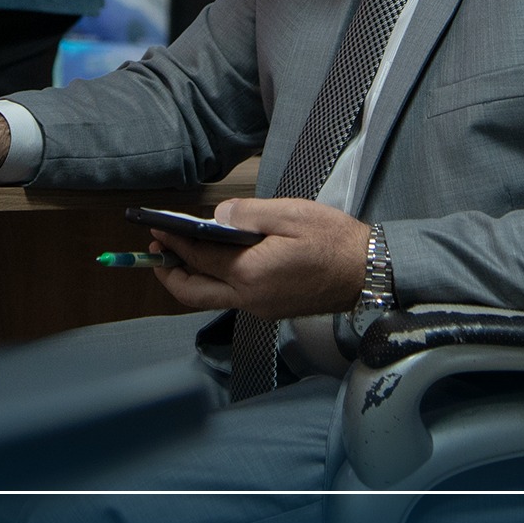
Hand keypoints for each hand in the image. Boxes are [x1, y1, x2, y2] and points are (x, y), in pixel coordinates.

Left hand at [149, 198, 370, 321]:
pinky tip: (215, 261)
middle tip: (155, 252)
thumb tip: (216, 216)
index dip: (174, 243)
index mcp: (250, 274)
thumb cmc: (333, 241)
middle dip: (168, 273)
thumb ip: (247, 215)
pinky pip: (231, 297)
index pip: (199, 258)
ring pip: (211, 298)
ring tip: (177, 256)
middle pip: (194, 293)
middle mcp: (250, 298)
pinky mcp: (271, 308)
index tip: (156, 228)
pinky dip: (214, 281)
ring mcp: (260, 307)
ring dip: (190, 279)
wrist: (368, 272)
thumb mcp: (289, 214)